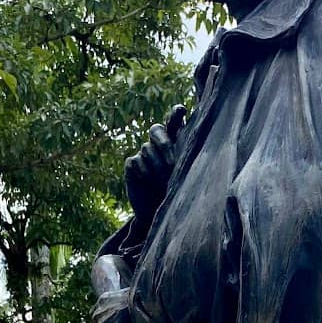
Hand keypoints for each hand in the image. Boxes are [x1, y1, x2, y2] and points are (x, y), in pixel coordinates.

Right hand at [124, 105, 186, 222]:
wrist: (157, 212)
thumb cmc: (178, 192)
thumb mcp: (187, 175)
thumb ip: (187, 159)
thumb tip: (190, 151)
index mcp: (174, 141)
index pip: (173, 121)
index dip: (175, 114)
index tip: (181, 110)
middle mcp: (157, 143)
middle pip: (156, 129)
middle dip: (164, 144)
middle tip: (172, 165)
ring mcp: (143, 153)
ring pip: (147, 149)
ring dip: (156, 166)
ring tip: (164, 183)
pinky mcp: (131, 164)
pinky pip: (135, 161)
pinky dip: (142, 171)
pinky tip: (147, 181)